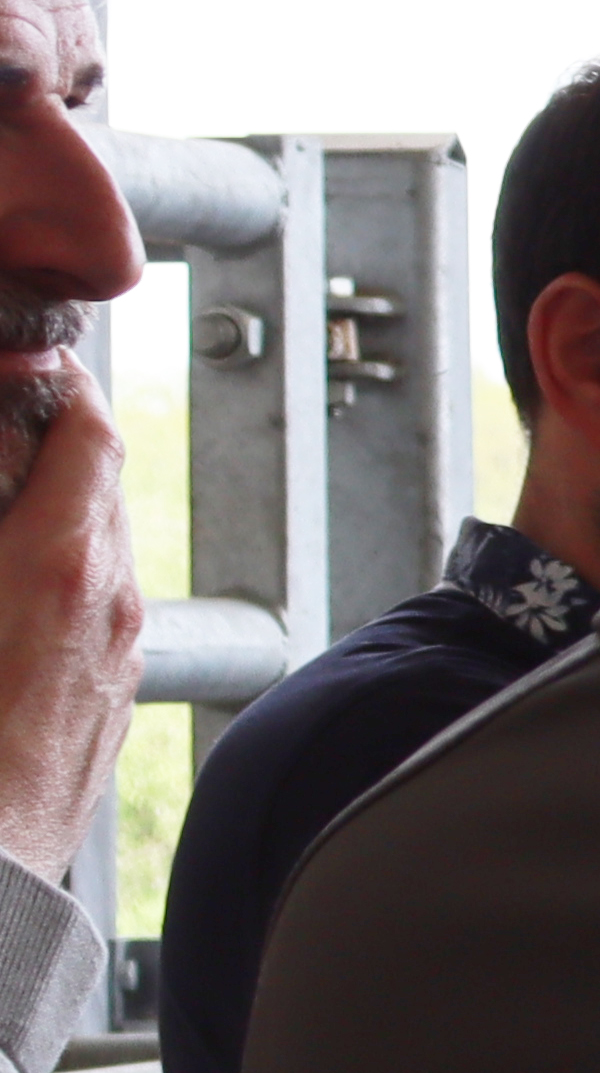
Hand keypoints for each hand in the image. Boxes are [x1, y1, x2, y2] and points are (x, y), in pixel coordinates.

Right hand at [0, 369, 136, 879]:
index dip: (58, 388)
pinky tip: (3, 596)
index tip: (27, 373)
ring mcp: (116, 653)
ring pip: (100, 549)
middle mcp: (106, 601)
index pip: (89, 431)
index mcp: (57, 563)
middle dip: (48, 450)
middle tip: (0, 435)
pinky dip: (58, 579)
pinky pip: (95, 610)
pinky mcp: (106, 699)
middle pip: (99, 484)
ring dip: (52, 517)